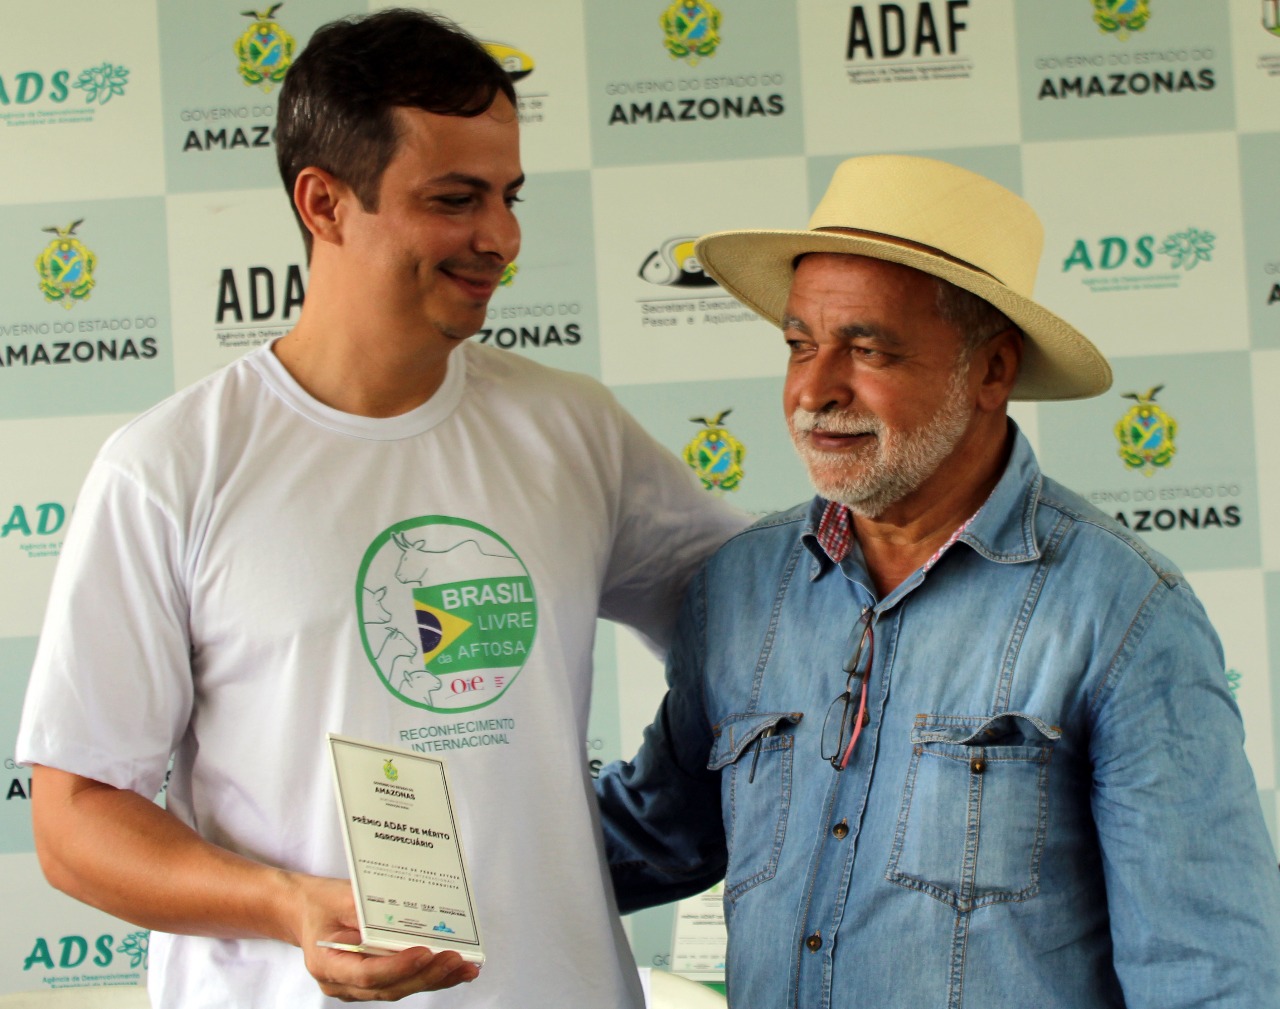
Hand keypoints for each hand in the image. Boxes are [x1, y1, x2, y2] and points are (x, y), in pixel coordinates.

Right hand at [292, 875, 479, 1001]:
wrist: (305, 911)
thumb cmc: (322, 903)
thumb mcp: (340, 897)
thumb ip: (368, 911)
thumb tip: (406, 917)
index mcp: (327, 963)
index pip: (367, 974)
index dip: (398, 966)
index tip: (425, 953)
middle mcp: (340, 983)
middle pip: (389, 987)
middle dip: (426, 975)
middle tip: (456, 960)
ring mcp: (355, 988)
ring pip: (399, 989)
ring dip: (434, 980)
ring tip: (465, 968)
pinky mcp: (372, 983)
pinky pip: (401, 983)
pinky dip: (427, 977)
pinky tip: (453, 970)